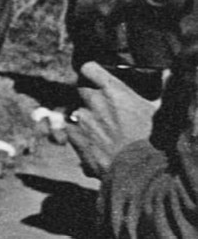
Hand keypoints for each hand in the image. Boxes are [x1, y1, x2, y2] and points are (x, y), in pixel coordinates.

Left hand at [61, 62, 158, 178]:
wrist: (138, 170)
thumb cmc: (153, 138)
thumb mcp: (161, 111)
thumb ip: (162, 90)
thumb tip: (168, 74)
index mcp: (113, 91)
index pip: (88, 68)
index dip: (92, 72)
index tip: (97, 77)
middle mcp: (94, 102)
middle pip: (81, 88)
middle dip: (90, 94)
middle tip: (105, 105)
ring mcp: (82, 120)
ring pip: (78, 111)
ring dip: (86, 117)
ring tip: (104, 129)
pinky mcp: (75, 138)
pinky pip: (71, 130)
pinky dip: (79, 135)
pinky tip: (95, 143)